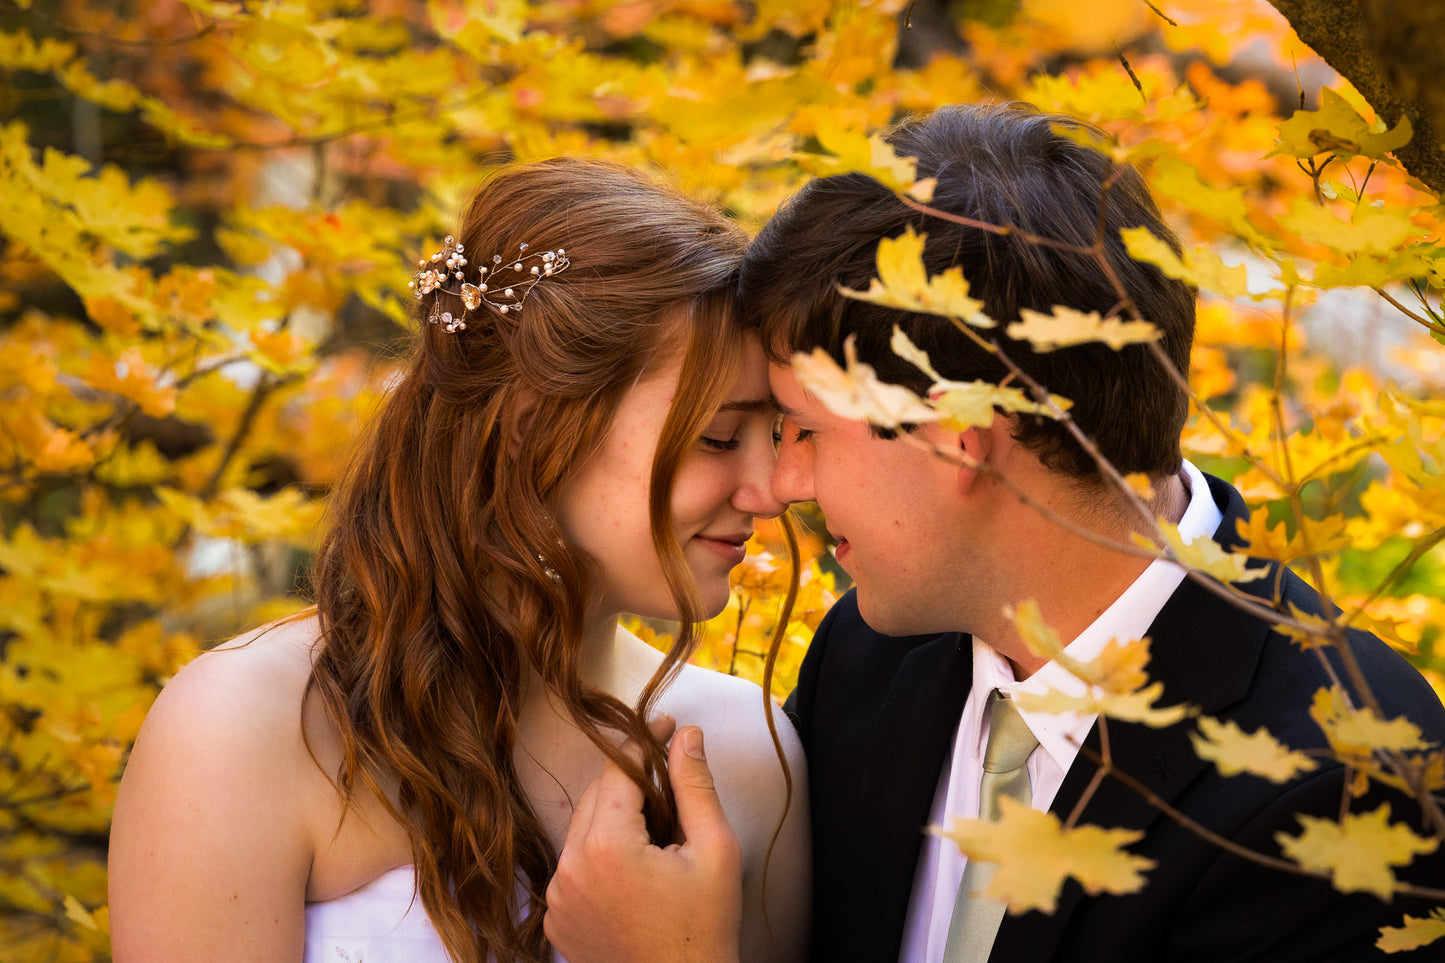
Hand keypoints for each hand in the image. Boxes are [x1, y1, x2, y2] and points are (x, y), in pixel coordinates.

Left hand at [545, 724, 743, 962]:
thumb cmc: (704, 930)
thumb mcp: (714, 850)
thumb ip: (695, 786)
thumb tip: (686, 737)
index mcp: (607, 847)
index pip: (618, 770)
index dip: (644, 743)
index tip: (667, 727)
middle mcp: (570, 870)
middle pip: (597, 797)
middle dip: (631, 784)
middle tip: (671, 784)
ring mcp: (558, 899)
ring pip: (583, 830)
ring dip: (614, 820)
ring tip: (657, 834)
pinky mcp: (556, 921)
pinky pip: (574, 867)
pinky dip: (599, 857)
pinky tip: (635, 870)